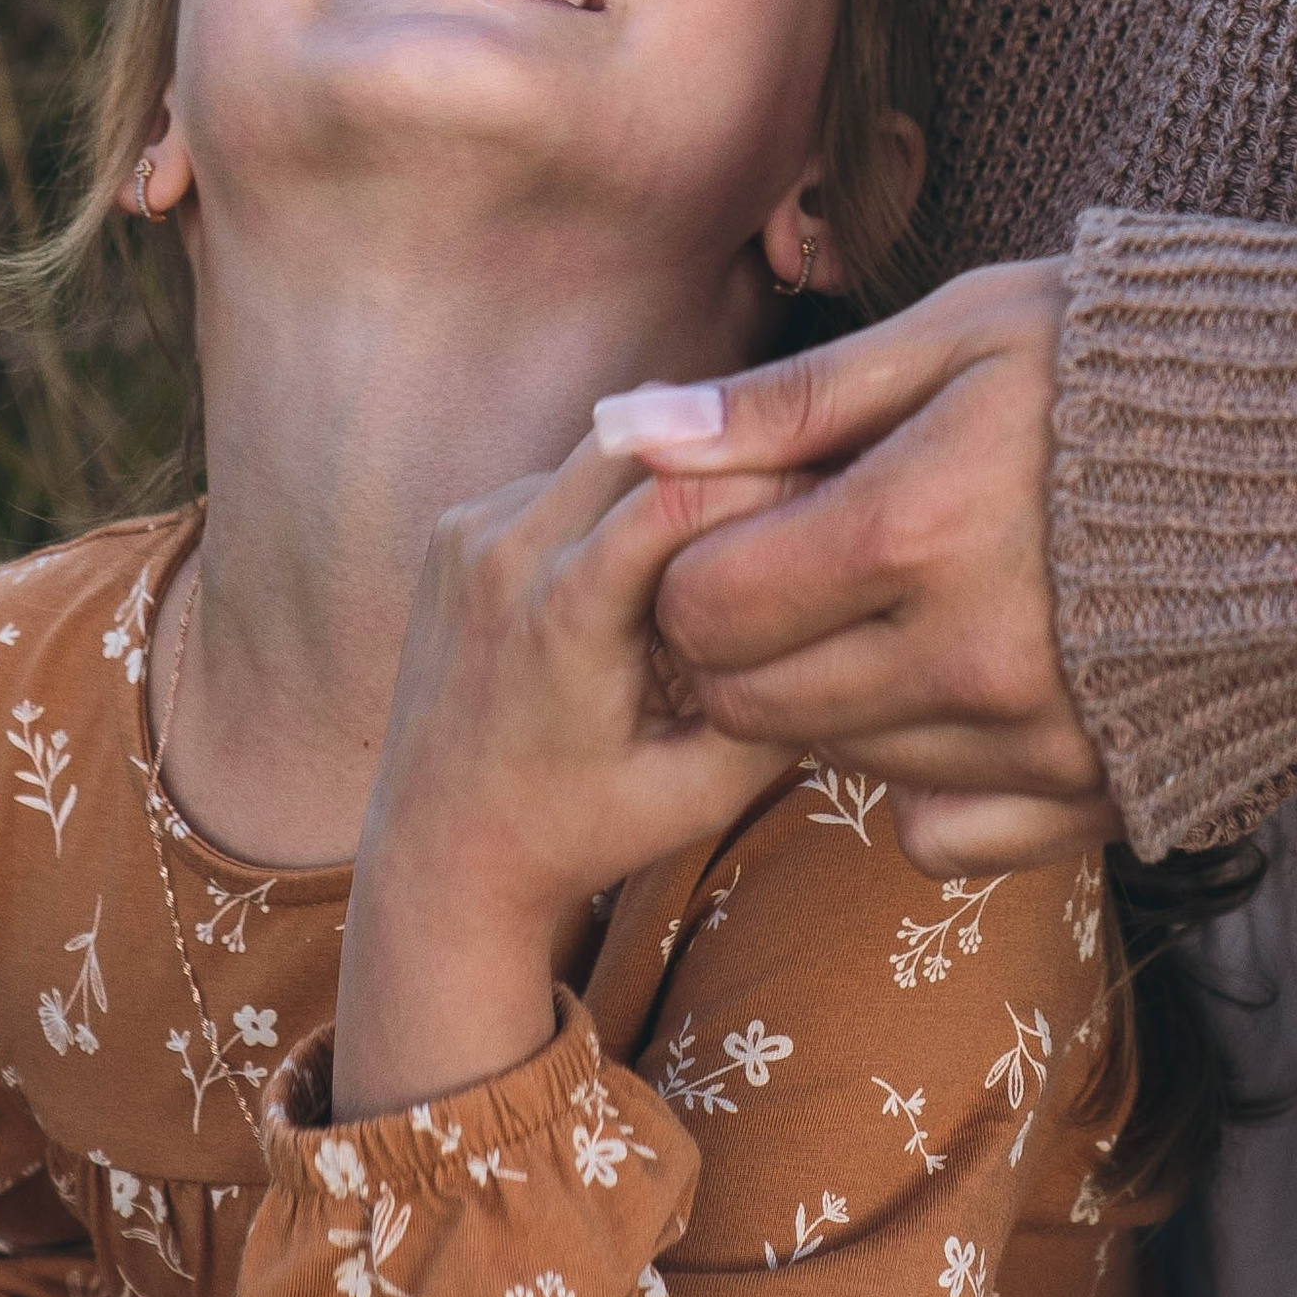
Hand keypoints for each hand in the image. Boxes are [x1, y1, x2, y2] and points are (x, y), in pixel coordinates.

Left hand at [333, 440, 791, 1117]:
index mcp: (564, 614)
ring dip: (667, 478)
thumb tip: (856, 609)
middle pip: (644, 446)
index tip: (830, 496)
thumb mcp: (702, 792)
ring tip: (727, 534)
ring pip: (602, 452)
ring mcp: (468, 532)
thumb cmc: (582, 830)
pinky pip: (557, 479)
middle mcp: (504, 554)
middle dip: (726, 460)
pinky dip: (611, 501)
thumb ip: (777, 703)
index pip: (680, 492)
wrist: (440, 851)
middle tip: (795, 492)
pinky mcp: (452, 528)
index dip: (768, 479)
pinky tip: (645, 562)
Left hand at [597, 259, 1115, 875]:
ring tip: (907, 601)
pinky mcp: (1101, 798)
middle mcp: (967, 664)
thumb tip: (624, 430)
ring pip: (838, 763)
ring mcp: (1037, 747)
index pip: (703, 605)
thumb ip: (788, 401)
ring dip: (832, 695)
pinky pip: (942, 834)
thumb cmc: (1139, 360)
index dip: (695, 560)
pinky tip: (964, 687)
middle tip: (810, 561)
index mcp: (914, 532)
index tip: (749, 514)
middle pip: (753, 702)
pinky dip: (924, 777)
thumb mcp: (961, 334)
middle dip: (745, 637)